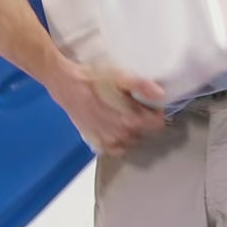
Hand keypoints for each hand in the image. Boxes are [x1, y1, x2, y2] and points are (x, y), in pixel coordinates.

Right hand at [50, 61, 166, 155]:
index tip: (150, 103)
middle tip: (133, 105)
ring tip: (122, 114)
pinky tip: (114, 129)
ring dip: (132, 131)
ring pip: (131, 141)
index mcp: (131, 119)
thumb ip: (141, 86)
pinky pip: (115, 149)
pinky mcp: (96, 142)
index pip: (157, 124)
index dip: (156, 112)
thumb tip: (161, 95)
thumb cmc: (92, 78)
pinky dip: (118, 142)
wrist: (66, 83)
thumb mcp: (120, 76)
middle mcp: (121, 135)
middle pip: (145, 133)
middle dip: (144, 120)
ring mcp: (108, 141)